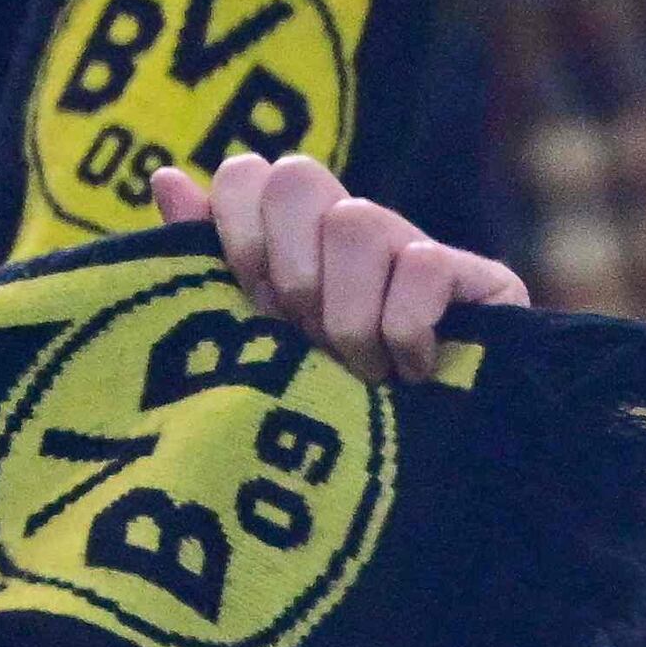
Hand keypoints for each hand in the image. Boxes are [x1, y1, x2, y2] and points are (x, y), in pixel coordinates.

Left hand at [149, 151, 524, 383]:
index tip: (255, 301)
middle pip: (299, 179)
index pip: (251, 173)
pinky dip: (406, 331)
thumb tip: (164, 177)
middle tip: (310, 339)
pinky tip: (414, 372)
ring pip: (356, 223)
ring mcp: (419, 245)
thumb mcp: (256, 338)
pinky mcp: (481, 277)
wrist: (435, 473)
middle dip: (290, 271)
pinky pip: (423, 267)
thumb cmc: (330, 405)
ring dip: (348, 316)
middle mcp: (356, 225)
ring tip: (363, 372)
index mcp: (298, 236)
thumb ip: (210, 259)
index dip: (238, 231)